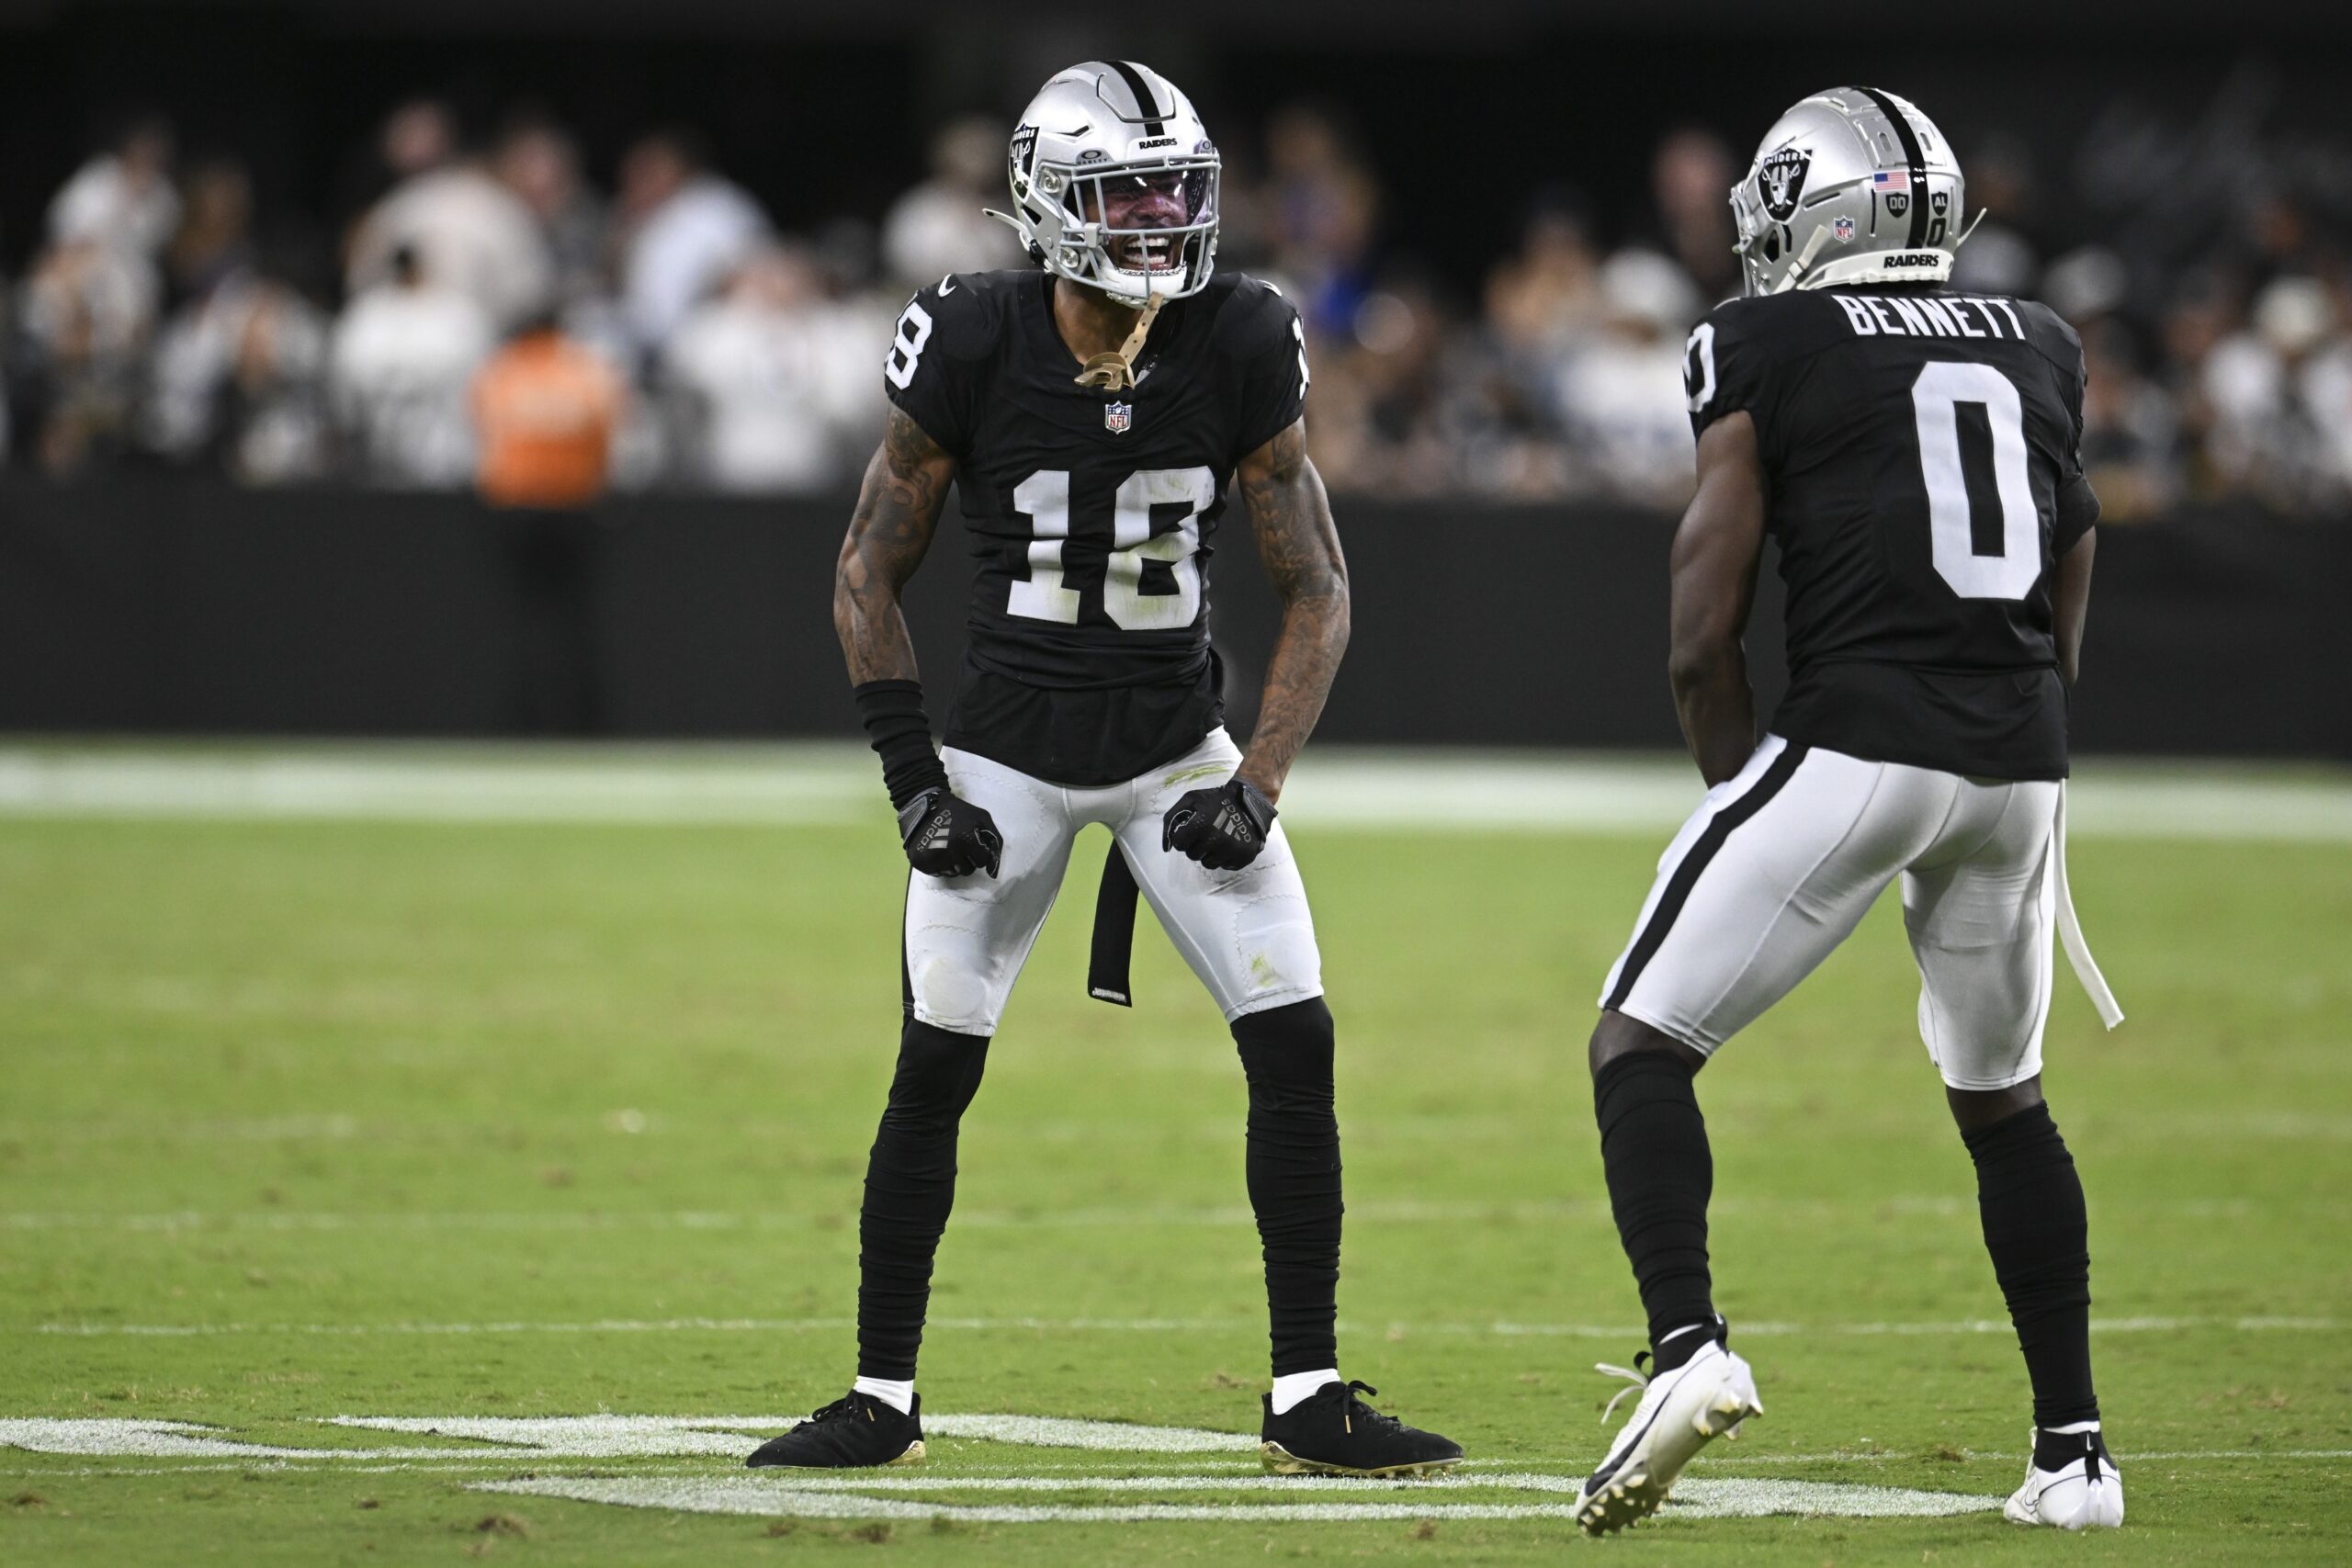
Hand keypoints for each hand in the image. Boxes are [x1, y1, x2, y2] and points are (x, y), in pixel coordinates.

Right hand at [897, 789, 1002, 878]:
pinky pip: (938, 873)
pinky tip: (936, 851)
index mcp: (966, 840)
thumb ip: (994, 840)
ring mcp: (934, 859)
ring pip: (953, 873)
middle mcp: (950, 852)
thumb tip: (993, 869)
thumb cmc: (957, 811)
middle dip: (967, 860)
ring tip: (947, 847)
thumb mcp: (982, 817)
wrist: (924, 806)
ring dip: (953, 864)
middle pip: (967, 870)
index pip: (982, 861)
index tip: (973, 844)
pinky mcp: (921, 863)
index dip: (979, 852)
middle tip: (959, 845)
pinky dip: (939, 865)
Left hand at [1162, 778, 1276, 870]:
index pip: (1179, 844)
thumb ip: (1171, 819)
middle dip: (1195, 846)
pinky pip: (1225, 866)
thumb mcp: (1191, 799)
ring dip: (1209, 854)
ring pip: (1208, 864)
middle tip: (1205, 834)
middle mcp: (1216, 840)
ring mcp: (1231, 850)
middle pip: (1193, 856)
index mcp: (1201, 825)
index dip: (1183, 837)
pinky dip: (1224, 858)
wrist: (1251, 801)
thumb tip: (1166, 847)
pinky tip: (1228, 844)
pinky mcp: (1243, 857)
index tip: (1191, 831)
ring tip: (1217, 839)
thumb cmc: (1217, 800)